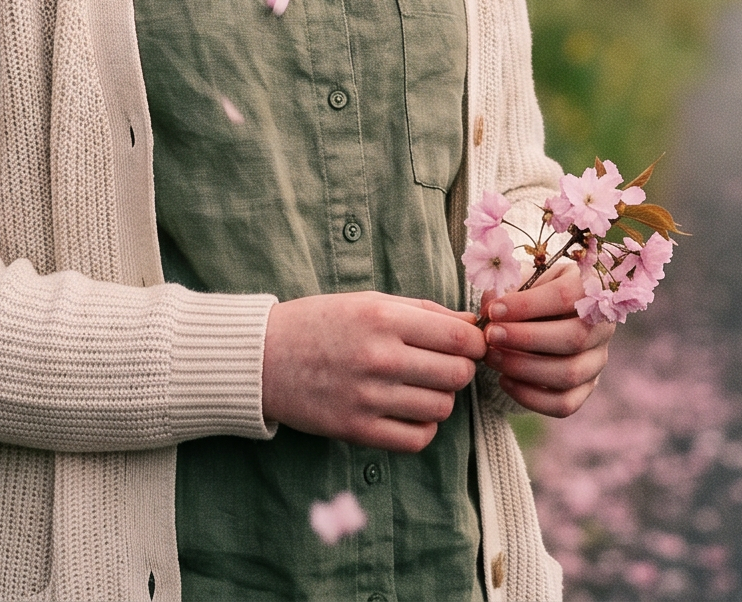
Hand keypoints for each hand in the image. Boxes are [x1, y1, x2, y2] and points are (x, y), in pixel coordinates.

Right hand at [261, 293, 485, 450]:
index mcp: (384, 319)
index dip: (476, 343)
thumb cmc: (322, 322)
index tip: (472, 344)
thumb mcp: (370, 301)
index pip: (459, 339)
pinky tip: (409, 412)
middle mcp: (380, 358)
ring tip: (423, 387)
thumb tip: (471, 323)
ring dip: (441, 398)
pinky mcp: (357, 430)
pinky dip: (423, 428)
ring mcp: (368, 398)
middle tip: (445, 364)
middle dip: (460, 369)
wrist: (265, 358)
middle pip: (456, 375)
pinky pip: (416, 440)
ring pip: (441, 408)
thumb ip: (423, 311)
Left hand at [482, 264, 615, 417]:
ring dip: (524, 368)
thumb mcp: (528, 277)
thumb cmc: (538, 290)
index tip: (494, 310)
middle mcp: (602, 326)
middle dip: (525, 339)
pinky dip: (531, 397)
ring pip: (569, 374)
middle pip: (573, 338)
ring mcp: (597, 360)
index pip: (565, 296)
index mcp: (590, 288)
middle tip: (491, 336)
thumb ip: (510, 287)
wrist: (552, 313)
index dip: (527, 305)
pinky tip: (504, 380)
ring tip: (492, 357)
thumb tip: (490, 306)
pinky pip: (564, 404)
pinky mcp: (587, 388)